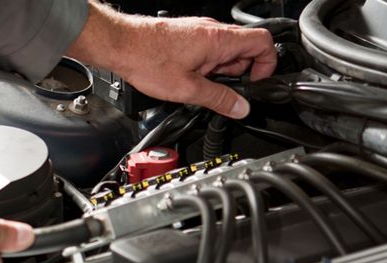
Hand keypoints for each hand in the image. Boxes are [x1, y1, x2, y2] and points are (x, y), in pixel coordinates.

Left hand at [68, 2, 276, 118]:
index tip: (254, 84)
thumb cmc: (147, 59)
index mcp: (219, 40)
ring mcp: (200, 32)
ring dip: (220, 72)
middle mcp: (212, 30)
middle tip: (219, 90)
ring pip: (226, 52)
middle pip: (245, 50)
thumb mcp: (188, 89)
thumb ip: (219, 99)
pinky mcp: (188, 36)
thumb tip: (240, 107)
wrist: (120, 45)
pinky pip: (209, 51)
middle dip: (238, 74)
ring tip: (198, 84)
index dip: (266, 66)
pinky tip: (188, 78)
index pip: (264, 43)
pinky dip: (206, 66)